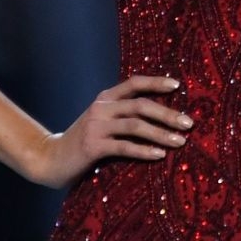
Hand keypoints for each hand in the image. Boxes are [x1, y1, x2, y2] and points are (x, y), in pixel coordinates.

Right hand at [31, 75, 189, 187]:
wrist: (51, 158)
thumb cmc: (85, 140)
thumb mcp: (102, 120)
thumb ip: (123, 113)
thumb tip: (162, 114)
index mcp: (105, 98)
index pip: (134, 83)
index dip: (156, 82)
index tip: (178, 86)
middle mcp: (101, 108)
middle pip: (141, 105)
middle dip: (168, 114)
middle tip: (189, 123)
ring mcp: (96, 126)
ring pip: (136, 125)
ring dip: (161, 134)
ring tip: (180, 141)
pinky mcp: (93, 146)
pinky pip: (124, 147)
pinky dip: (144, 151)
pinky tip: (159, 155)